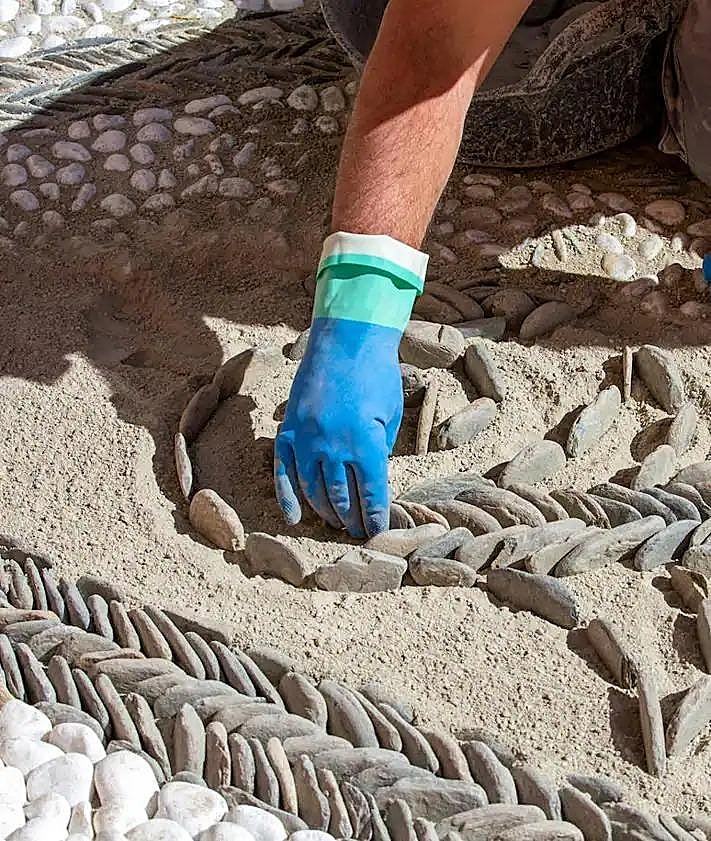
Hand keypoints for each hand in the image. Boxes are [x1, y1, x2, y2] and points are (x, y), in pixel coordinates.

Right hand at [274, 317, 401, 537]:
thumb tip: (373, 486)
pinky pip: (283, 473)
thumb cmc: (377, 374)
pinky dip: (287, 498)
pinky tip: (295, 518)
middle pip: (343, 498)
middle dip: (353, 521)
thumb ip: (381, 452)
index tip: (378, 532)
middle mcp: (334, 445)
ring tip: (337, 524)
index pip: (372, 494)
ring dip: (326, 512)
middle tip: (359, 533)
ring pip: (314, 490)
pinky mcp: (288, 430)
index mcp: (366, 443)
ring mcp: (307, 439)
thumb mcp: (391, 415)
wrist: (347, 337)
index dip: (376, 517)